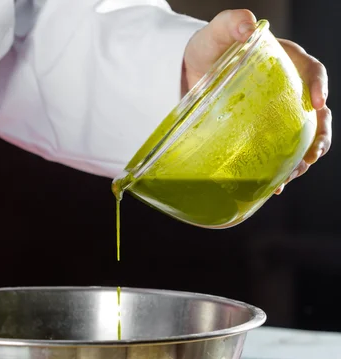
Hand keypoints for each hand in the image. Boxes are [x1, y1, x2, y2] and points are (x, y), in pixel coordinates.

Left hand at [183, 9, 330, 193]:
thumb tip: (247, 24)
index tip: (318, 103)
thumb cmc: (208, 50)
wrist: (190, 73)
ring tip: (295, 173)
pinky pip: (277, 149)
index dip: (319, 85)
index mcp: (284, 61)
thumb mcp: (216, 34)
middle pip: (314, 111)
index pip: (310, 70)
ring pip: (300, 135)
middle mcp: (286, 87)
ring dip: (302, 156)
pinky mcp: (261, 129)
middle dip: (319, 133)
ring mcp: (275, 111)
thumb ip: (230, 23)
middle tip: (313, 153)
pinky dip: (279, 167)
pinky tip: (274, 185)